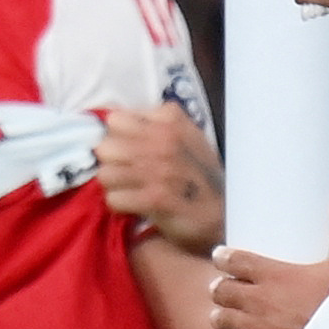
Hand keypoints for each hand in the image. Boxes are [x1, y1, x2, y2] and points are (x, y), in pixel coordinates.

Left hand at [98, 105, 226, 254]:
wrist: (224, 210)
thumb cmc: (197, 173)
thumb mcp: (182, 135)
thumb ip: (150, 123)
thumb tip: (110, 118)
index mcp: (169, 119)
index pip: (114, 119)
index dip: (118, 136)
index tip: (129, 149)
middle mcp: (164, 139)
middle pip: (104, 146)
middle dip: (112, 162)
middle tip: (127, 173)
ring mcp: (159, 168)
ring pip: (105, 173)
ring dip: (115, 186)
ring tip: (132, 189)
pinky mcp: (155, 198)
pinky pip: (113, 198)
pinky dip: (121, 206)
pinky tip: (136, 205)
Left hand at [208, 186, 328, 328]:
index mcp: (275, 276)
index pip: (232, 260)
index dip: (224, 257)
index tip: (224, 257)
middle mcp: (259, 302)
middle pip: (220, 290)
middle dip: (222, 288)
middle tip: (230, 288)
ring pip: (220, 319)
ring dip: (223, 315)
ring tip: (231, 315)